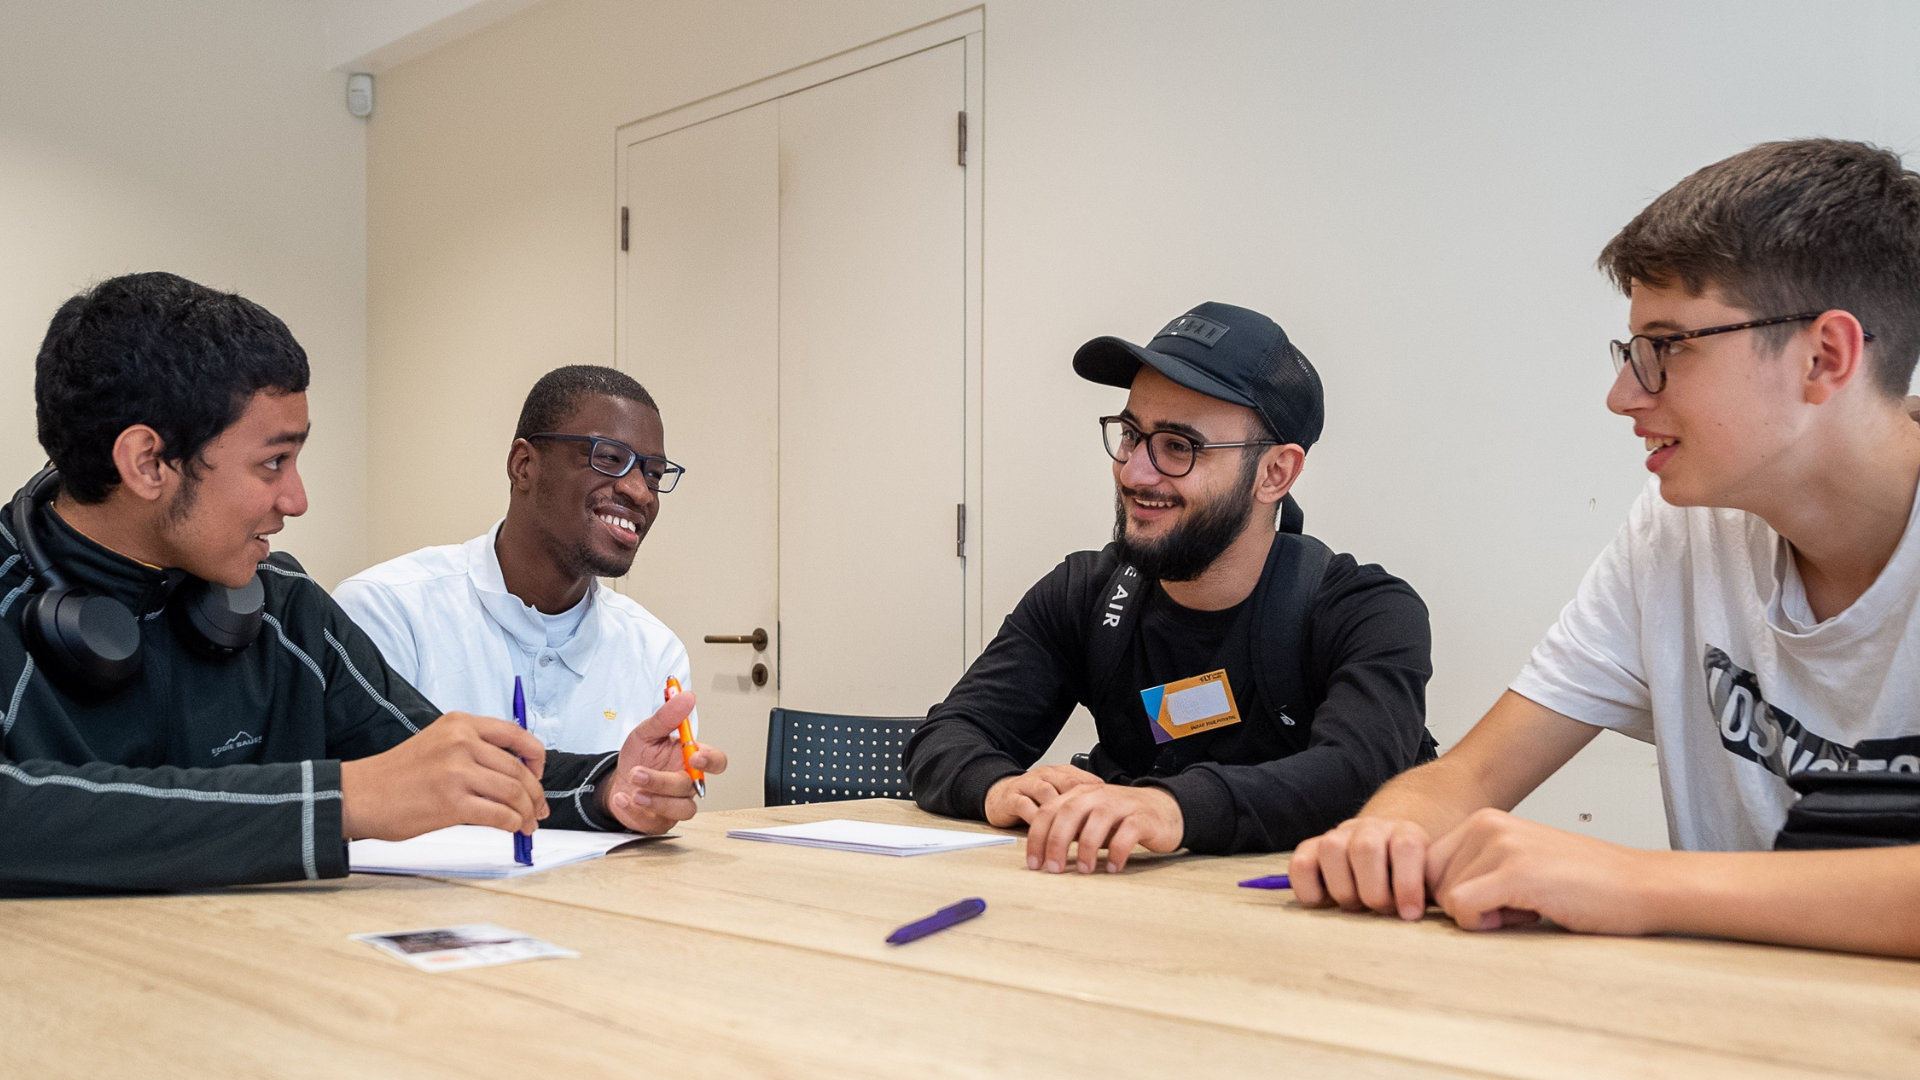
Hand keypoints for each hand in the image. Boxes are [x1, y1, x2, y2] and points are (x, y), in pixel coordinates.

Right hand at [340, 712, 547, 840]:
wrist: (360, 795)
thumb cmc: (397, 775)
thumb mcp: (438, 743)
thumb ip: (474, 749)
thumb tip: (516, 773)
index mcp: (460, 724)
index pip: (517, 735)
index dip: (536, 758)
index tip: (539, 775)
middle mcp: (462, 742)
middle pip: (519, 769)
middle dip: (535, 793)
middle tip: (538, 808)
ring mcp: (458, 772)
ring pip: (514, 793)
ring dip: (526, 812)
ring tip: (527, 824)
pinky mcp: (452, 803)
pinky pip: (499, 814)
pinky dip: (513, 824)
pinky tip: (513, 829)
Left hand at [596, 689, 728, 832]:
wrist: (617, 781)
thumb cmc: (639, 757)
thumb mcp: (647, 732)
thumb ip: (666, 716)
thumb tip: (686, 696)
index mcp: (690, 759)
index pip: (716, 762)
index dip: (710, 761)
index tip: (694, 756)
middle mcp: (687, 783)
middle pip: (691, 786)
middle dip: (663, 781)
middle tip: (638, 772)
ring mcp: (676, 804)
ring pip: (681, 809)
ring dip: (655, 800)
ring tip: (633, 791)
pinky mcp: (661, 821)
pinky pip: (656, 821)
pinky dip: (636, 810)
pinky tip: (624, 798)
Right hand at [983, 764, 1104, 826]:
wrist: (999, 795)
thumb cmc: (1035, 800)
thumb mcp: (1062, 801)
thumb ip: (1084, 811)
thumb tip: (1112, 830)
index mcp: (1064, 774)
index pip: (1087, 783)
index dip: (1099, 803)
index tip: (1110, 824)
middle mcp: (1047, 775)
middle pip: (1069, 786)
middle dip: (1082, 809)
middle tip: (1093, 832)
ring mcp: (1029, 784)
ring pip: (1047, 795)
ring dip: (1059, 817)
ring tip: (1069, 837)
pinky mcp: (1011, 797)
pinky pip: (1025, 805)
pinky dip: (1036, 820)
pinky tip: (1044, 834)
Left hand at [1025, 784, 1182, 873]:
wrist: (1163, 809)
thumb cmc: (1122, 818)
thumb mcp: (1090, 820)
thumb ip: (1068, 829)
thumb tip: (1042, 854)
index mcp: (1079, 795)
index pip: (1049, 811)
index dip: (1037, 837)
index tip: (1034, 863)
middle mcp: (1097, 796)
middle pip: (1068, 813)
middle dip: (1056, 842)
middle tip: (1052, 869)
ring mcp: (1121, 805)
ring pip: (1097, 820)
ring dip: (1087, 848)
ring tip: (1084, 870)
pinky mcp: (1142, 818)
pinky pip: (1128, 832)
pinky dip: (1118, 851)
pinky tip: (1114, 868)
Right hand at [1290, 816, 1433, 919]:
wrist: (1387, 852)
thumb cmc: (1410, 880)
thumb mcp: (1429, 882)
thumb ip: (1429, 893)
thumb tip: (1423, 915)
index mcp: (1405, 833)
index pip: (1405, 846)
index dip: (1407, 882)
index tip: (1410, 914)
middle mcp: (1370, 828)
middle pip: (1365, 847)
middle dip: (1373, 890)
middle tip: (1380, 909)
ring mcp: (1339, 836)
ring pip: (1332, 848)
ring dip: (1343, 888)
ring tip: (1354, 905)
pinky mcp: (1311, 849)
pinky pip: (1300, 863)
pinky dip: (1309, 888)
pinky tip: (1324, 901)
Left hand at [1425, 809, 1660, 934]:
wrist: (1640, 885)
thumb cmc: (1583, 884)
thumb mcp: (1517, 863)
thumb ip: (1475, 871)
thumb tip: (1426, 901)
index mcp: (1484, 821)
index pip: (1429, 865)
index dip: (1453, 895)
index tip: (1490, 903)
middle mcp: (1486, 825)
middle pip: (1432, 882)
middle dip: (1463, 906)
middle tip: (1511, 908)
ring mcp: (1500, 845)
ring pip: (1446, 898)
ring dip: (1481, 917)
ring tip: (1528, 907)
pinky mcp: (1515, 872)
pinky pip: (1463, 908)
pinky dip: (1484, 924)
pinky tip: (1525, 915)